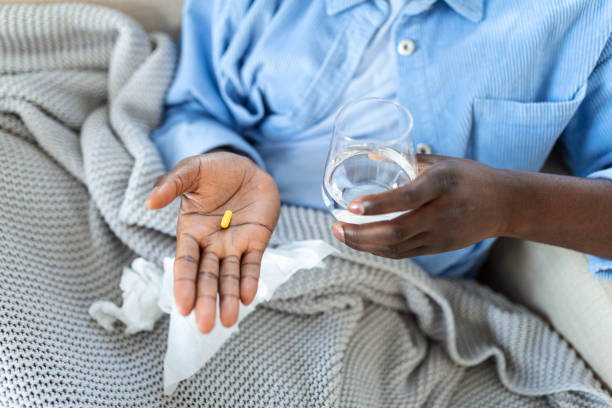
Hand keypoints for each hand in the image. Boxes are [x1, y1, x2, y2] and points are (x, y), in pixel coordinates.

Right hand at [146, 152, 279, 332]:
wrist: (247, 166)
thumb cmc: (214, 169)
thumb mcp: (191, 170)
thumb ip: (171, 184)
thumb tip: (148, 203)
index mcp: (191, 231)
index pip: (186, 262)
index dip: (184, 284)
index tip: (183, 308)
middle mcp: (211, 243)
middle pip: (207, 277)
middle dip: (206, 300)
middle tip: (206, 327)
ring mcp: (234, 244)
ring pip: (230, 276)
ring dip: (228, 298)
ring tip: (228, 321)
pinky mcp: (256, 240)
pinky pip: (253, 264)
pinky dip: (250, 280)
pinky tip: (247, 297)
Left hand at [331, 155, 510, 258]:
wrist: (505, 204)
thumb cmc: (469, 177)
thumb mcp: (442, 162)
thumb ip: (407, 161)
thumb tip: (369, 157)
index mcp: (443, 184)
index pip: (407, 198)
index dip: (378, 205)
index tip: (351, 207)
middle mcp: (442, 212)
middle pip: (396, 232)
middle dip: (360, 233)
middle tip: (335, 226)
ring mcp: (441, 235)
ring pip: (396, 247)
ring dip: (364, 244)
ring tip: (340, 234)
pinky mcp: (439, 248)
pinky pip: (403, 253)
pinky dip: (378, 249)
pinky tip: (362, 242)